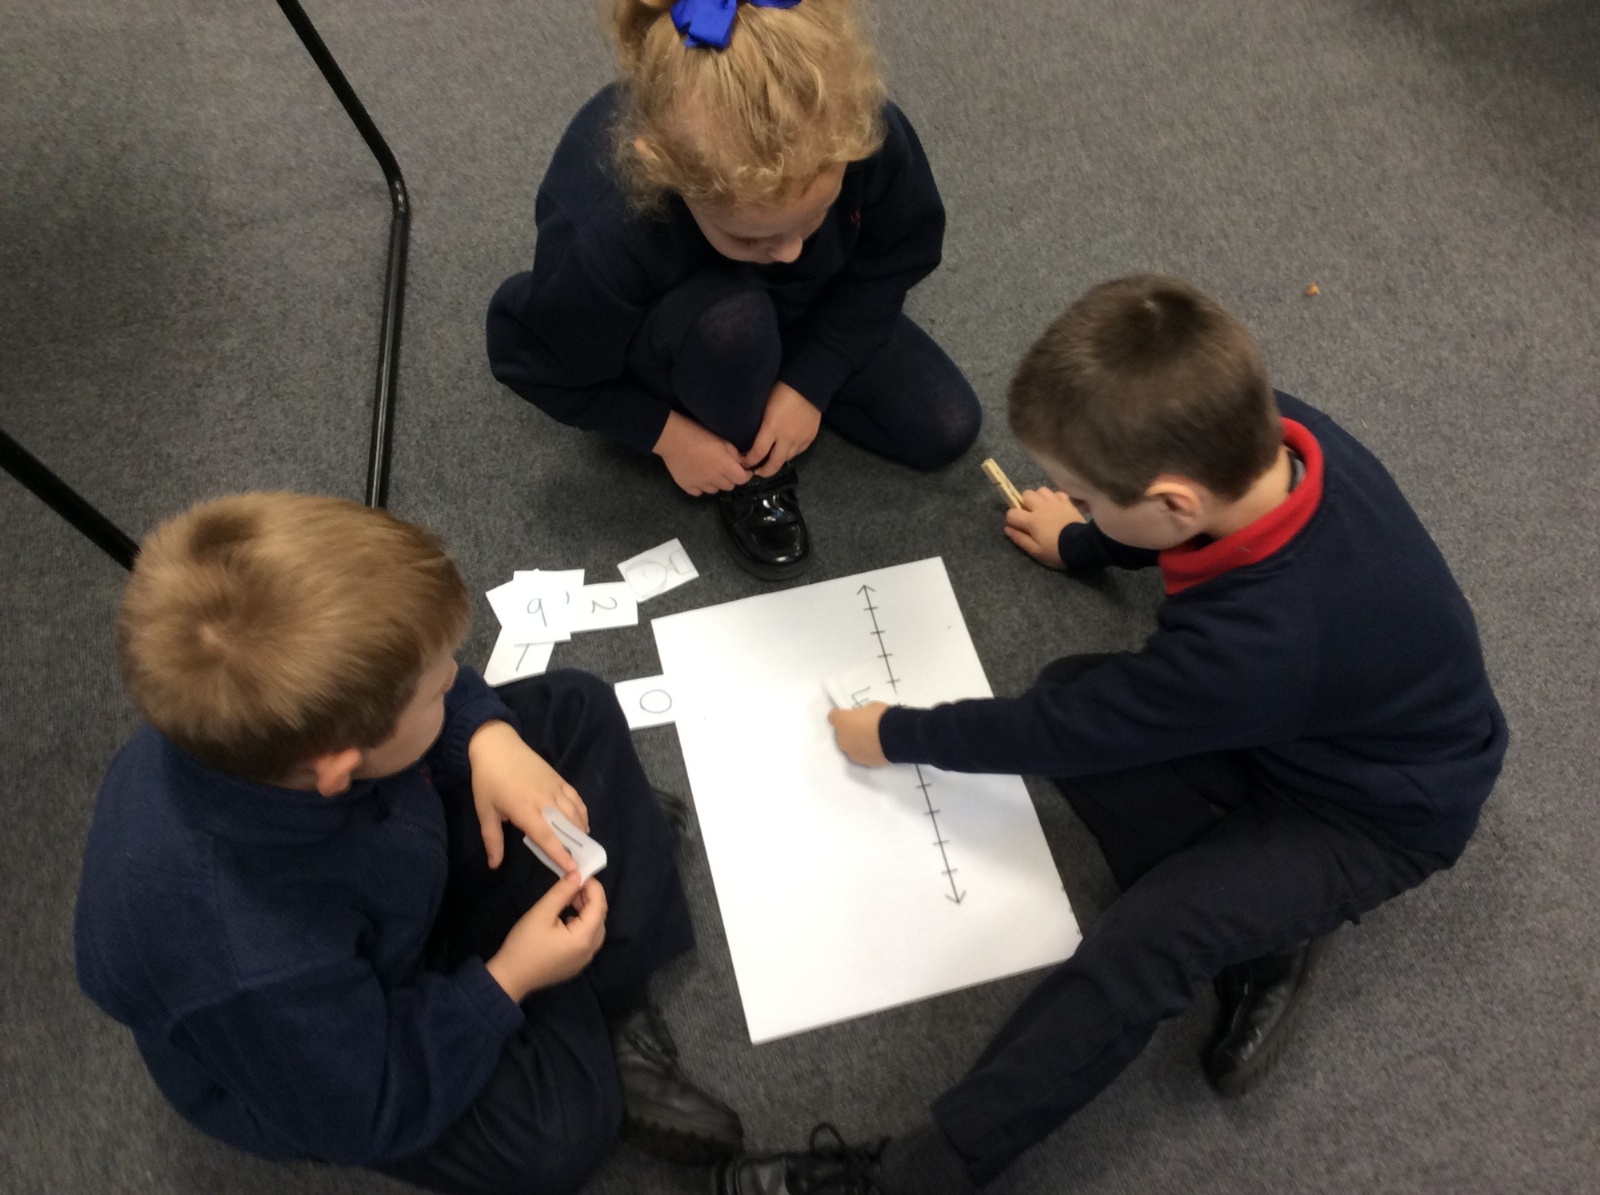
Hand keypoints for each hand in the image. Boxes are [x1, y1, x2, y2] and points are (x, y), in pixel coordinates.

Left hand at [467, 720, 588, 871]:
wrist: (497, 745)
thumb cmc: (488, 780)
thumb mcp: (485, 811)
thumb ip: (492, 839)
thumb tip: (493, 865)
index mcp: (525, 809)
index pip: (547, 837)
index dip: (560, 854)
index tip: (573, 870)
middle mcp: (545, 800)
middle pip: (566, 827)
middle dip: (576, 847)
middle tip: (582, 864)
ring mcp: (555, 788)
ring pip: (575, 813)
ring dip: (581, 831)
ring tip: (583, 847)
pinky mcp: (560, 779)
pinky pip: (577, 799)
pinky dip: (582, 813)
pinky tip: (583, 824)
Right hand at [485, 871, 607, 1000]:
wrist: (510, 978)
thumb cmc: (524, 944)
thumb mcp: (542, 913)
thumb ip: (562, 892)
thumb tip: (578, 874)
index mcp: (584, 938)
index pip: (599, 906)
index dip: (593, 887)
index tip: (580, 873)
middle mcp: (590, 950)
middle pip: (599, 917)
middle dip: (589, 898)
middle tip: (571, 885)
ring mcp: (584, 960)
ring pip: (594, 928)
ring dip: (585, 911)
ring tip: (568, 899)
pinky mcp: (575, 964)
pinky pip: (587, 939)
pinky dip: (581, 924)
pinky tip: (566, 917)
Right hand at [654, 411, 752, 495]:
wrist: (673, 438)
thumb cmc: (699, 434)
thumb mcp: (722, 440)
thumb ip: (735, 454)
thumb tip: (743, 463)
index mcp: (725, 466)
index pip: (742, 479)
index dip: (745, 475)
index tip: (743, 470)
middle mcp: (714, 479)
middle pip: (729, 486)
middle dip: (730, 478)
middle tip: (724, 468)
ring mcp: (700, 485)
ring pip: (714, 490)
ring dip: (715, 483)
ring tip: (709, 472)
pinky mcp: (687, 487)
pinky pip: (699, 492)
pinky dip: (700, 487)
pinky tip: (698, 477)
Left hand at [743, 382, 821, 476]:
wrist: (809, 384)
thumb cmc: (782, 389)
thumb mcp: (764, 405)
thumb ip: (760, 423)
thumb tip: (751, 435)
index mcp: (771, 428)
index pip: (757, 453)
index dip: (749, 462)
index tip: (744, 464)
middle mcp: (786, 438)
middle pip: (774, 464)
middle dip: (764, 471)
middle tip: (757, 472)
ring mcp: (800, 439)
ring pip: (787, 459)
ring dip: (778, 461)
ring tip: (771, 460)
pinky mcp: (810, 437)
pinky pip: (799, 451)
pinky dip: (791, 453)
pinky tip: (786, 449)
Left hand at [827, 702, 889, 766]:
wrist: (895, 736)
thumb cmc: (881, 716)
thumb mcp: (870, 707)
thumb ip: (861, 714)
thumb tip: (862, 719)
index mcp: (842, 722)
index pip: (833, 717)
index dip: (840, 715)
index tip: (848, 714)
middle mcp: (842, 740)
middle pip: (841, 735)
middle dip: (849, 731)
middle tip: (863, 728)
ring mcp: (852, 753)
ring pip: (851, 747)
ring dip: (857, 743)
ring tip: (872, 740)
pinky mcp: (864, 763)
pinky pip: (863, 755)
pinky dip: (867, 752)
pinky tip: (878, 747)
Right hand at [1003, 488, 1085, 567]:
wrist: (1082, 546)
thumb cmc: (1057, 551)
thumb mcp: (1036, 551)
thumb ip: (1020, 539)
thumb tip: (1007, 529)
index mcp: (1031, 520)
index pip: (1012, 513)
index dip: (1011, 520)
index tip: (1015, 527)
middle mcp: (1041, 507)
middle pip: (1026, 494)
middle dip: (1024, 503)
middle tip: (1029, 514)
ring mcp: (1055, 502)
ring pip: (1041, 490)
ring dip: (1039, 498)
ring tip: (1042, 508)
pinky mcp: (1067, 502)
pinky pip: (1057, 493)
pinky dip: (1054, 498)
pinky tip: (1055, 506)